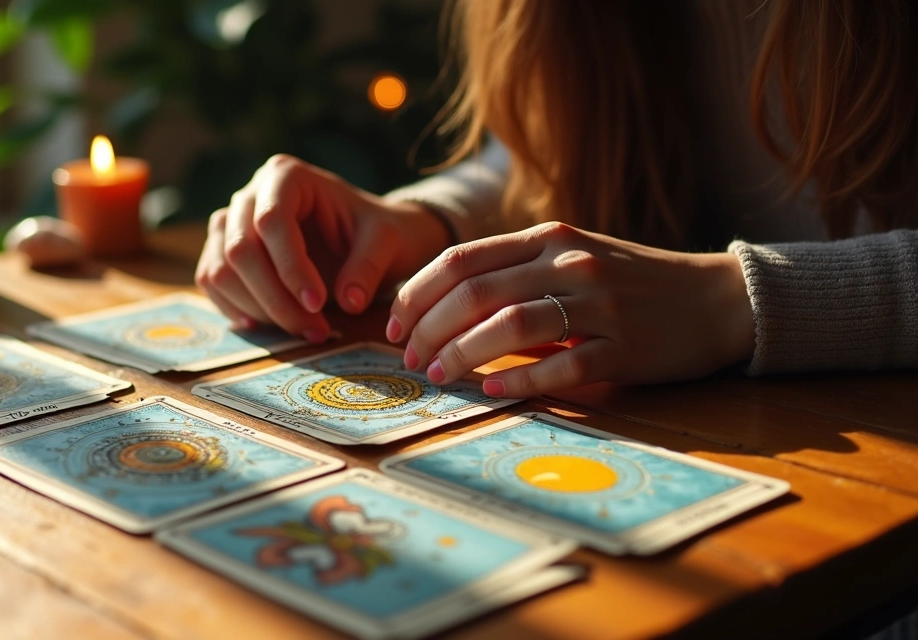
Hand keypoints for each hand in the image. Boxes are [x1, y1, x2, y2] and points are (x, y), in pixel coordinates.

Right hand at [195, 154, 450, 340]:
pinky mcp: (221, 252)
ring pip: (220, 270)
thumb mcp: (387, 242)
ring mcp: (230, 223)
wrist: (363, 241)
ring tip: (303, 330)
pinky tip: (268, 326)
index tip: (318, 304)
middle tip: (315, 329)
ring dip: (258, 310)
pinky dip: (235, 309)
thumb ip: (369, 266)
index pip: (272, 221)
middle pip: (240, 249)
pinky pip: (212, 282)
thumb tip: (349, 300)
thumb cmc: (374, 233)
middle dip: (275, 298)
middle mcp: (249, 195)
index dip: (290, 268)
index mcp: (287, 176)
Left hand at [387, 222, 755, 395]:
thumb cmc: (633, 282)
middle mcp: (570, 262)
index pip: (461, 259)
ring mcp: (600, 303)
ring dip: (463, 353)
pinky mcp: (625, 347)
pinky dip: (520, 380)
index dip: (417, 293)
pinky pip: (562, 366)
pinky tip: (491, 391)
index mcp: (550, 236)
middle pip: (476, 292)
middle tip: (410, 359)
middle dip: (429, 328)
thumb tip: (440, 310)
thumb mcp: (573, 258)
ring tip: (439, 376)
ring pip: (511, 324)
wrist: (719, 299)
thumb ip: (515, 273)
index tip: (393, 323)